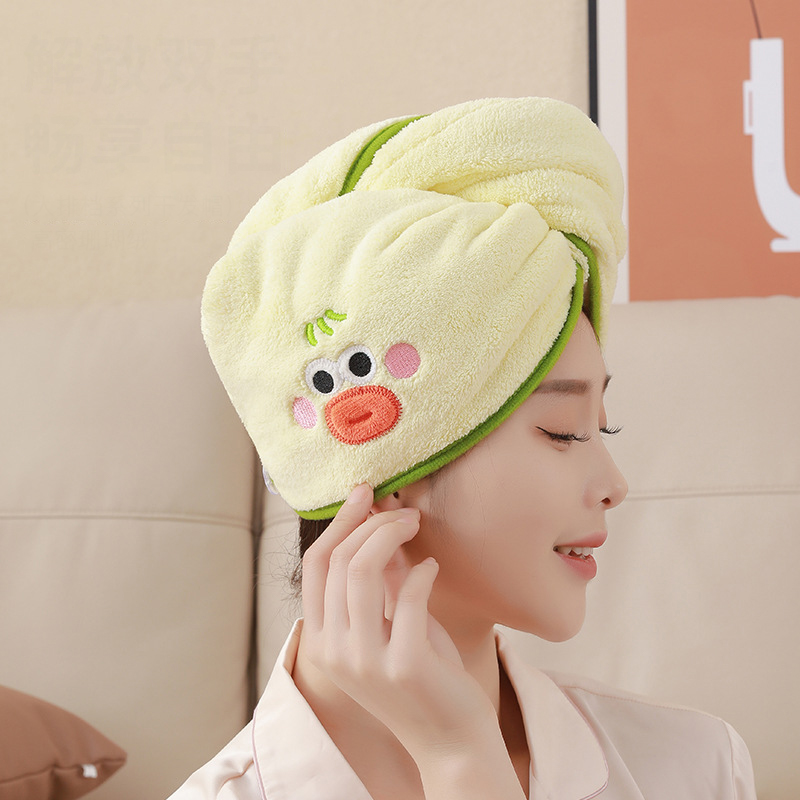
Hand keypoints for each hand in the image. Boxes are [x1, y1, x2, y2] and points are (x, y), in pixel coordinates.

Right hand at [299, 483, 497, 761]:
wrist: (450, 739)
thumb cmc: (421, 676)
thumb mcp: (389, 622)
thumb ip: (379, 578)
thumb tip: (376, 518)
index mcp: (322, 641)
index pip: (315, 565)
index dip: (339, 522)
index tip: (364, 493)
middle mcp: (334, 653)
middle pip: (340, 561)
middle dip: (373, 522)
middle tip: (403, 510)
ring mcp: (365, 662)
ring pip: (363, 571)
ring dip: (392, 535)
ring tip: (416, 525)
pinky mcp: (403, 665)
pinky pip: (408, 595)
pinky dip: (421, 572)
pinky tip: (432, 569)